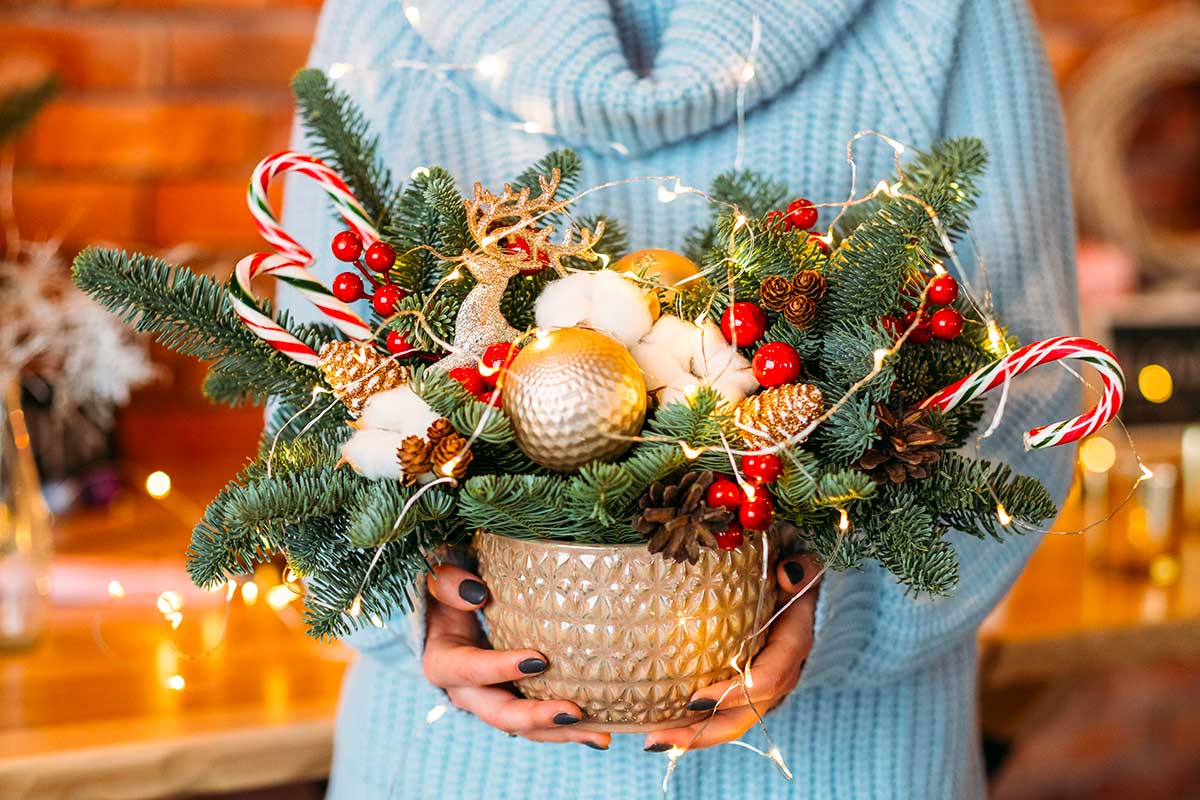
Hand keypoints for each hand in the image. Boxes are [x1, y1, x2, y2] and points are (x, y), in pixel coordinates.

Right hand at [422, 563, 610, 748]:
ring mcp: (491, 702)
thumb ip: (448, 584)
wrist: (447, 617)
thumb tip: (478, 594)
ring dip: (561, 733)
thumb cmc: (446, 595)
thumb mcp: (438, 583)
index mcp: (443, 663)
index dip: (501, 668)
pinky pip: (538, 722)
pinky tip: (601, 733)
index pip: (470, 669)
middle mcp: (466, 692)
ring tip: (601, 737)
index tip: (539, 660)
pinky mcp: (513, 702)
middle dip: (537, 717)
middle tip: (573, 712)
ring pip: (524, 727)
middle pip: (500, 714)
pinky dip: (567, 729)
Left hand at [644, 553, 821, 751]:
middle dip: (704, 732)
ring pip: (732, 720)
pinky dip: (696, 723)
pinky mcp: (747, 687)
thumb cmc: (793, 575)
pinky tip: (662, 726)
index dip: (733, 694)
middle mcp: (779, 675)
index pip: (766, 680)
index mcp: (792, 647)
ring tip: (653, 740)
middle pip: (744, 715)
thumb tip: (788, 574)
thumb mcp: (802, 567)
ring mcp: (763, 686)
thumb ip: (800, 569)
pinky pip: (724, 711)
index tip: (694, 700)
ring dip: (694, 735)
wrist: (801, 590)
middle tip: (659, 738)